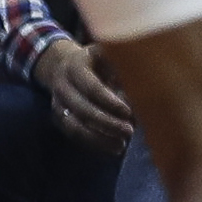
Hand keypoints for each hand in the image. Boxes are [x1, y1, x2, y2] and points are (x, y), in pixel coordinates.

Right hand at [38, 38, 133, 154]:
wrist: (65, 64)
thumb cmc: (98, 59)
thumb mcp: (109, 53)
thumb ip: (123, 68)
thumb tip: (143, 91)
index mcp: (76, 65)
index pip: (91, 87)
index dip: (110, 102)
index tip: (129, 112)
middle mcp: (63, 85)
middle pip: (82, 109)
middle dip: (107, 122)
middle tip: (130, 131)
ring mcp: (58, 103)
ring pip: (74, 126)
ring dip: (100, 138)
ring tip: (122, 145)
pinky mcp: (58, 117)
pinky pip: (73, 134)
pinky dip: (93, 143)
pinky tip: (113, 148)